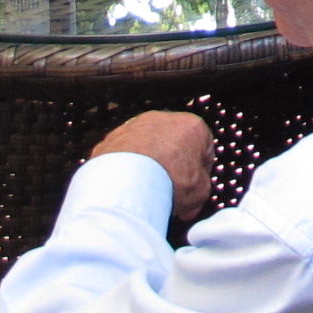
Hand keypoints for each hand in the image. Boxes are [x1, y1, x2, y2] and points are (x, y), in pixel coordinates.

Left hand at [93, 111, 215, 221]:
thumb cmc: (168, 184)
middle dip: (171, 165)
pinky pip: (122, 156)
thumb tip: (193, 189)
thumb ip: (200, 184)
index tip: (193, 188)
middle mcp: (162, 119)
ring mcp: (133, 127)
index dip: (198, 172)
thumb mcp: (201, 191)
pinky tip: (127, 190)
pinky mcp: (110, 140)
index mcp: (191, 126)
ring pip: (144, 147)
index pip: (202, 147)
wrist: (129, 188)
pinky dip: (125, 171)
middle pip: (171, 144)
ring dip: (147, 166)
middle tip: (170, 191)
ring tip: (146, 193)